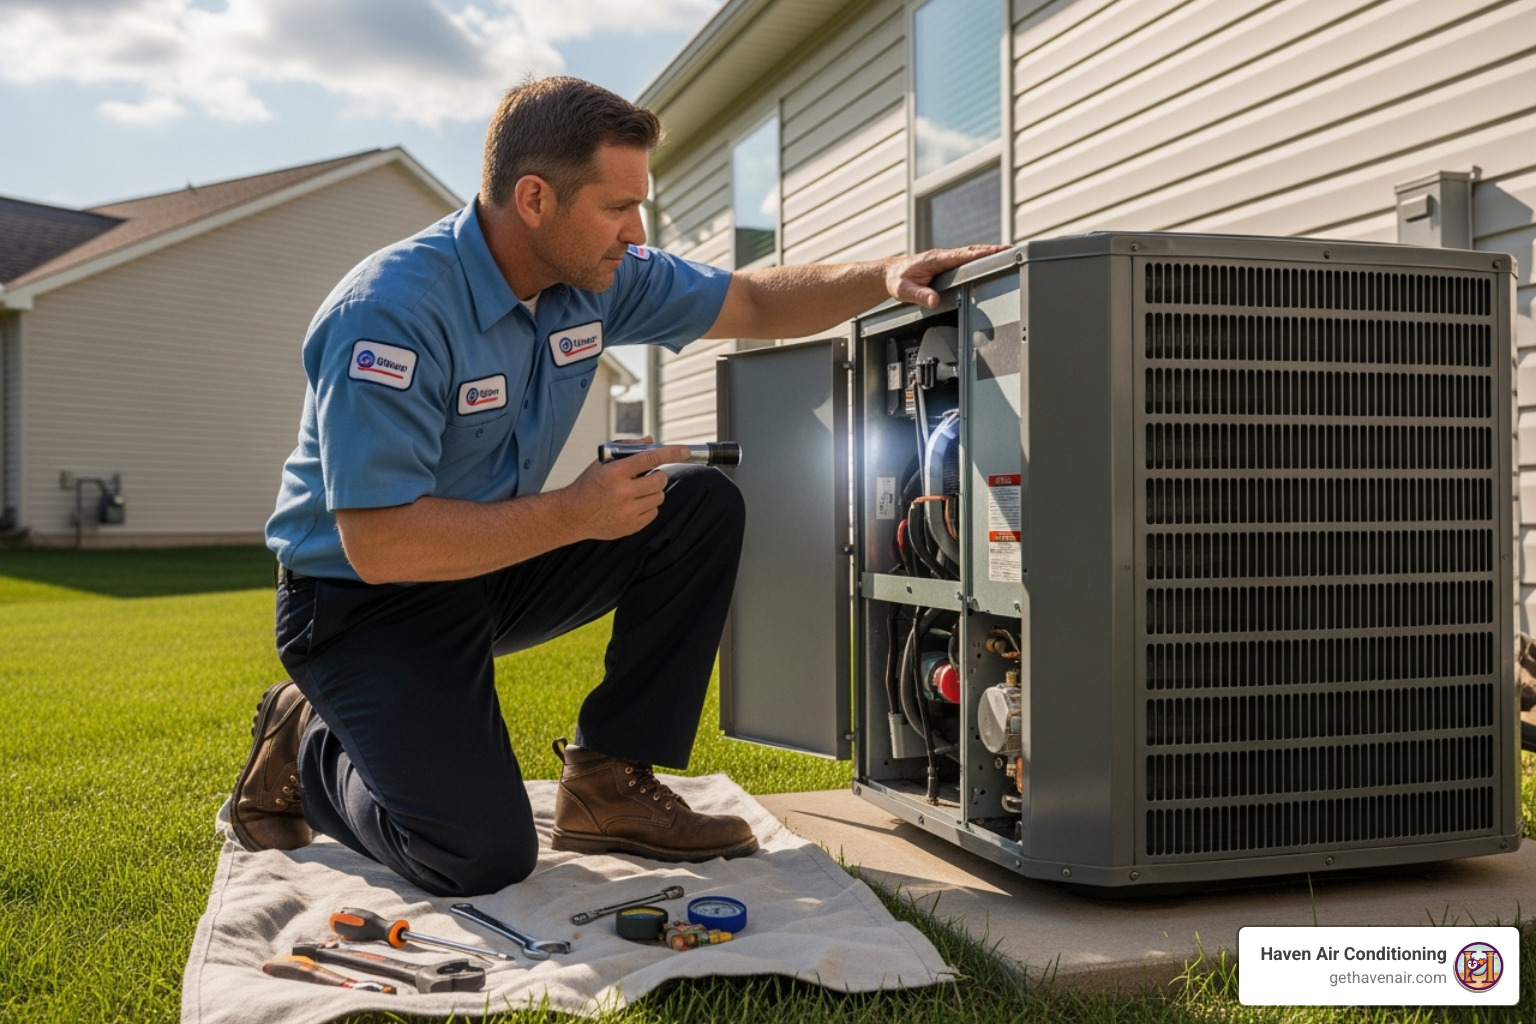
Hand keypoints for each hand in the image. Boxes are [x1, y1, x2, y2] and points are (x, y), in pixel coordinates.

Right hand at [559, 439, 691, 540]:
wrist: (573, 515)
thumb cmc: (589, 484)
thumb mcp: (603, 462)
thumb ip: (627, 449)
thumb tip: (652, 441)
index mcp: (614, 472)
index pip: (650, 458)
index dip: (671, 453)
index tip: (685, 451)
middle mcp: (623, 492)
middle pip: (660, 480)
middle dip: (657, 475)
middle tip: (646, 476)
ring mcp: (628, 511)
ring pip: (659, 496)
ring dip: (653, 491)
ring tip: (636, 491)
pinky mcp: (631, 526)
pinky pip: (654, 512)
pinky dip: (648, 506)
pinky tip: (632, 504)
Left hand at [885, 244, 1011, 308]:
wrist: (889, 274)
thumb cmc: (897, 280)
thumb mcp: (905, 291)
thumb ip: (920, 296)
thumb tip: (934, 302)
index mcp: (936, 259)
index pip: (963, 255)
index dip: (981, 253)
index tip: (998, 251)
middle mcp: (943, 256)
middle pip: (973, 251)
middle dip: (993, 250)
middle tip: (1013, 249)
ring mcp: (946, 258)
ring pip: (971, 253)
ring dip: (989, 252)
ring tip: (1009, 252)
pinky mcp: (946, 262)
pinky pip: (967, 258)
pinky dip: (980, 256)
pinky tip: (991, 259)